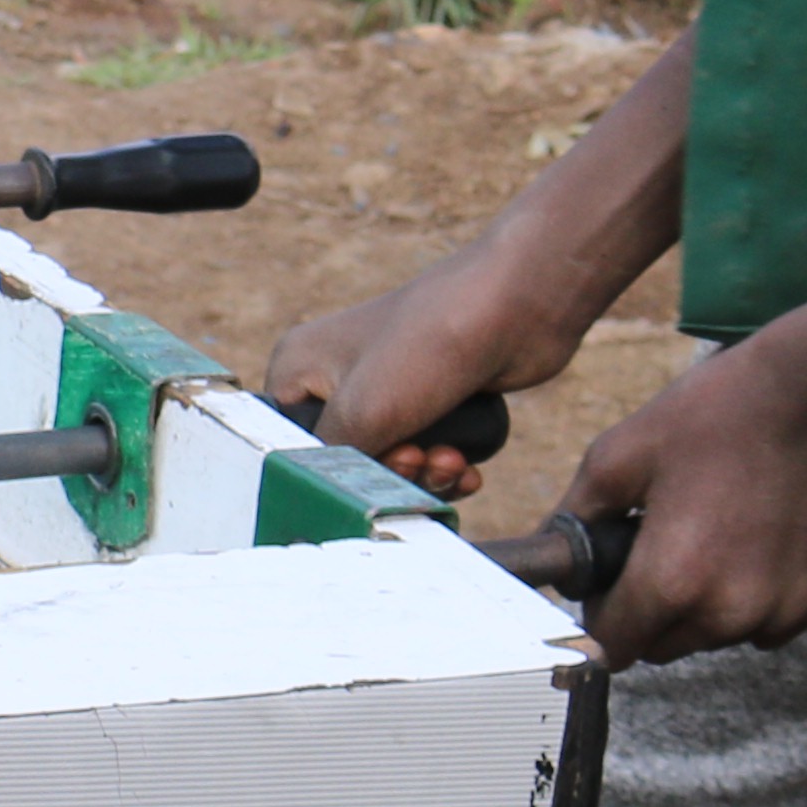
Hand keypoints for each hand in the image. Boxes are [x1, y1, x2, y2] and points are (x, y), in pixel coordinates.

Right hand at [269, 233, 603, 500]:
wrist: (518, 305)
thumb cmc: (431, 341)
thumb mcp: (365, 412)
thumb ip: (333, 464)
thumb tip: (326, 501)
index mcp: (300, 368)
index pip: (288, 444)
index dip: (326, 472)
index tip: (367, 474)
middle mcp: (337, 377)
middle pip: (348, 460)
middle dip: (390, 473)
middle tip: (419, 460)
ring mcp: (388, 388)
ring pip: (393, 462)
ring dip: (424, 474)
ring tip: (450, 460)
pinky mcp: (432, 400)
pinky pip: (427, 454)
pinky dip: (446, 468)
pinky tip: (467, 467)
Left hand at [560, 324, 806, 664]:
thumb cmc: (712, 417)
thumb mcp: (617, 457)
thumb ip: (573, 519)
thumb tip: (555, 560)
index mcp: (672, 581)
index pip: (613, 646)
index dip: (598, 617)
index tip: (604, 588)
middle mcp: (730, 611)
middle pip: (663, 647)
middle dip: (647, 612)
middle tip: (654, 549)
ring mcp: (783, 610)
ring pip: (716, 638)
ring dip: (702, 607)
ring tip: (707, 536)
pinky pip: (767, 624)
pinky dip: (751, 599)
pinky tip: (751, 543)